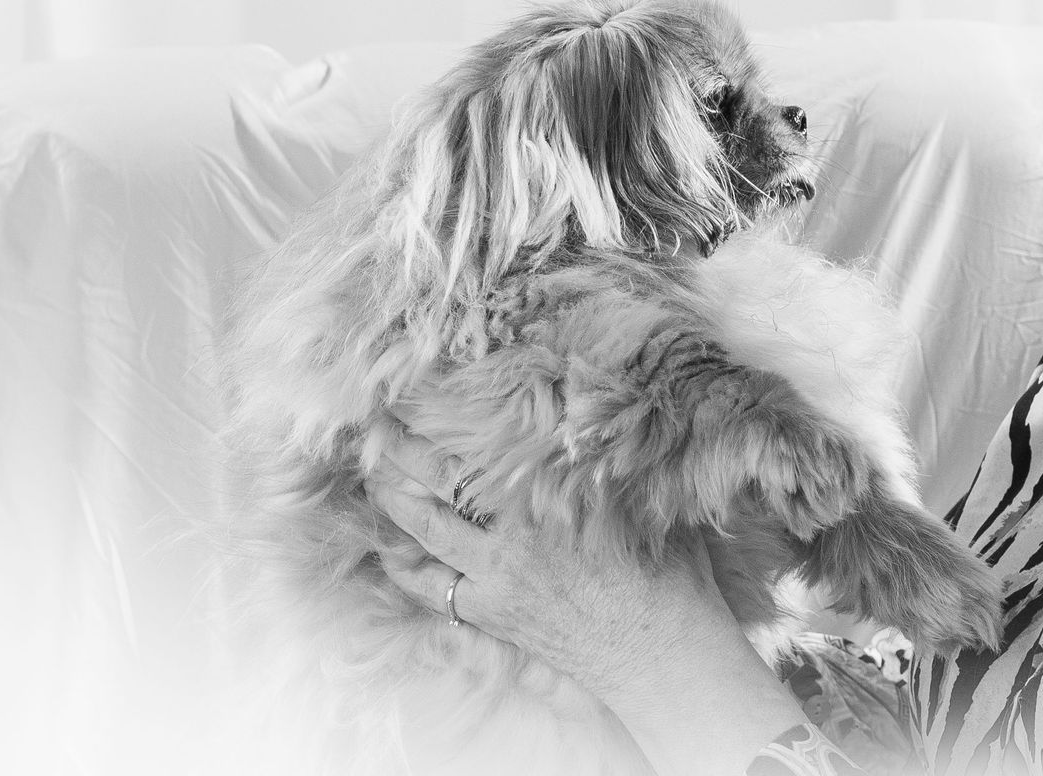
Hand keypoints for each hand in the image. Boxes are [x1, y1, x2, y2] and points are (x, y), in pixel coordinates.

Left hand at [362, 419, 806, 772]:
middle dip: (403, 450)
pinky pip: (432, 587)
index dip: (446, 417)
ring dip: (394, 499)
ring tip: (376, 472)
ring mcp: (495, 575)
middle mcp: (513, 532)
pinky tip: (390, 550)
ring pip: (425, 530)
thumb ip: (607, 456)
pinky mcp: (490, 612)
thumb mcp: (643, 497)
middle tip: (379, 424)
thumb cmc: (667, 569)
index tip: (423, 392)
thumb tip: (594, 404)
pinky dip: (405, 566)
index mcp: (552, 494)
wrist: (659, 650)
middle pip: (440, 480)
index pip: (483, 444)